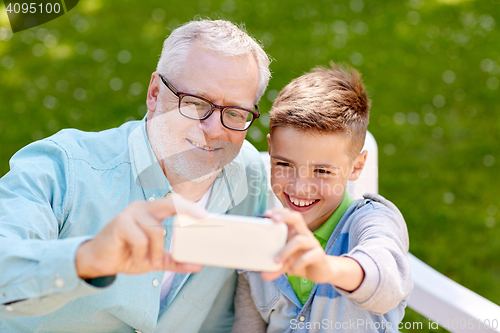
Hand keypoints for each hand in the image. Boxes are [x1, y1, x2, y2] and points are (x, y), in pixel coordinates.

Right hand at [76, 194, 204, 278]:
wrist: (99, 262)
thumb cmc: (128, 255)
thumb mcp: (155, 259)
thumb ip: (174, 261)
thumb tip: (197, 266)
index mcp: (152, 212)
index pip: (174, 203)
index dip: (190, 206)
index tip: (205, 215)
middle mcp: (142, 208)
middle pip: (169, 203)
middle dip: (187, 208)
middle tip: (202, 217)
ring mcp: (130, 214)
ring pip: (156, 231)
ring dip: (156, 251)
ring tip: (149, 260)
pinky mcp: (120, 224)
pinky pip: (140, 240)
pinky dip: (142, 254)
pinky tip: (136, 259)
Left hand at [261, 208, 363, 290]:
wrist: (322, 272)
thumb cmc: (302, 262)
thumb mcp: (286, 263)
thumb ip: (275, 268)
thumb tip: (263, 275)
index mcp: (296, 232)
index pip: (289, 215)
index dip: (279, 212)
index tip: (266, 214)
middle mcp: (305, 234)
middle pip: (297, 218)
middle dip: (285, 217)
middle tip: (273, 220)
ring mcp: (313, 244)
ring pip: (299, 240)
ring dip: (286, 251)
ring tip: (276, 261)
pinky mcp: (319, 255)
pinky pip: (308, 257)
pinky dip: (297, 264)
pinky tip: (291, 270)